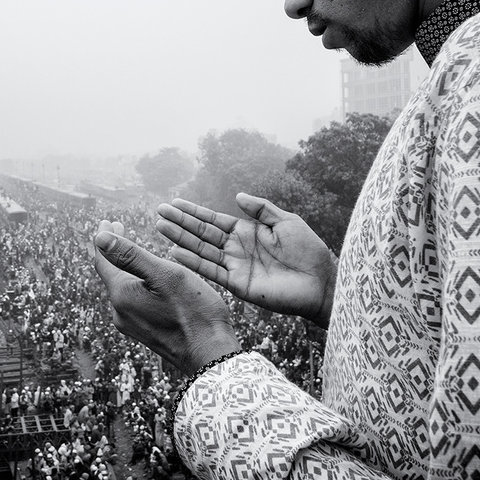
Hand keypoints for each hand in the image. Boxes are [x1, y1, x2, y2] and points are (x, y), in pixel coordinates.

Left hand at [92, 219, 239, 374]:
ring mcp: (132, 326)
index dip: (104, 238)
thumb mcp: (165, 275)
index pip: (103, 261)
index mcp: (122, 295)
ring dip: (126, 267)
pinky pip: (134, 302)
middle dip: (115, 251)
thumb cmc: (194, 312)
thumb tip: (98, 237)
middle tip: (118, 228)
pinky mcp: (144, 333)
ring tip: (134, 251)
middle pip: (111, 274)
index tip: (107, 220)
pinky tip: (148, 280)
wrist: (211, 355)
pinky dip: (136, 284)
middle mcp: (120, 313)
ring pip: (123, 289)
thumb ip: (130, 255)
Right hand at [157, 193, 336, 328]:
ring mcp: (234, 266)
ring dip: (180, 238)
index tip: (173, 203)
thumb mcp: (286, 221)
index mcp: (246, 232)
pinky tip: (175, 251)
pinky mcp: (237, 284)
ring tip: (160, 227)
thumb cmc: (308, 250)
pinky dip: (192, 261)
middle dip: (180, 222)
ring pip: (201, 250)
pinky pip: (210, 270)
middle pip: (201, 233)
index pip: (213, 220)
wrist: (320, 281)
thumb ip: (261, 209)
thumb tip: (237, 195)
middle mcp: (235, 248)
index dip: (193, 212)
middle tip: (159, 212)